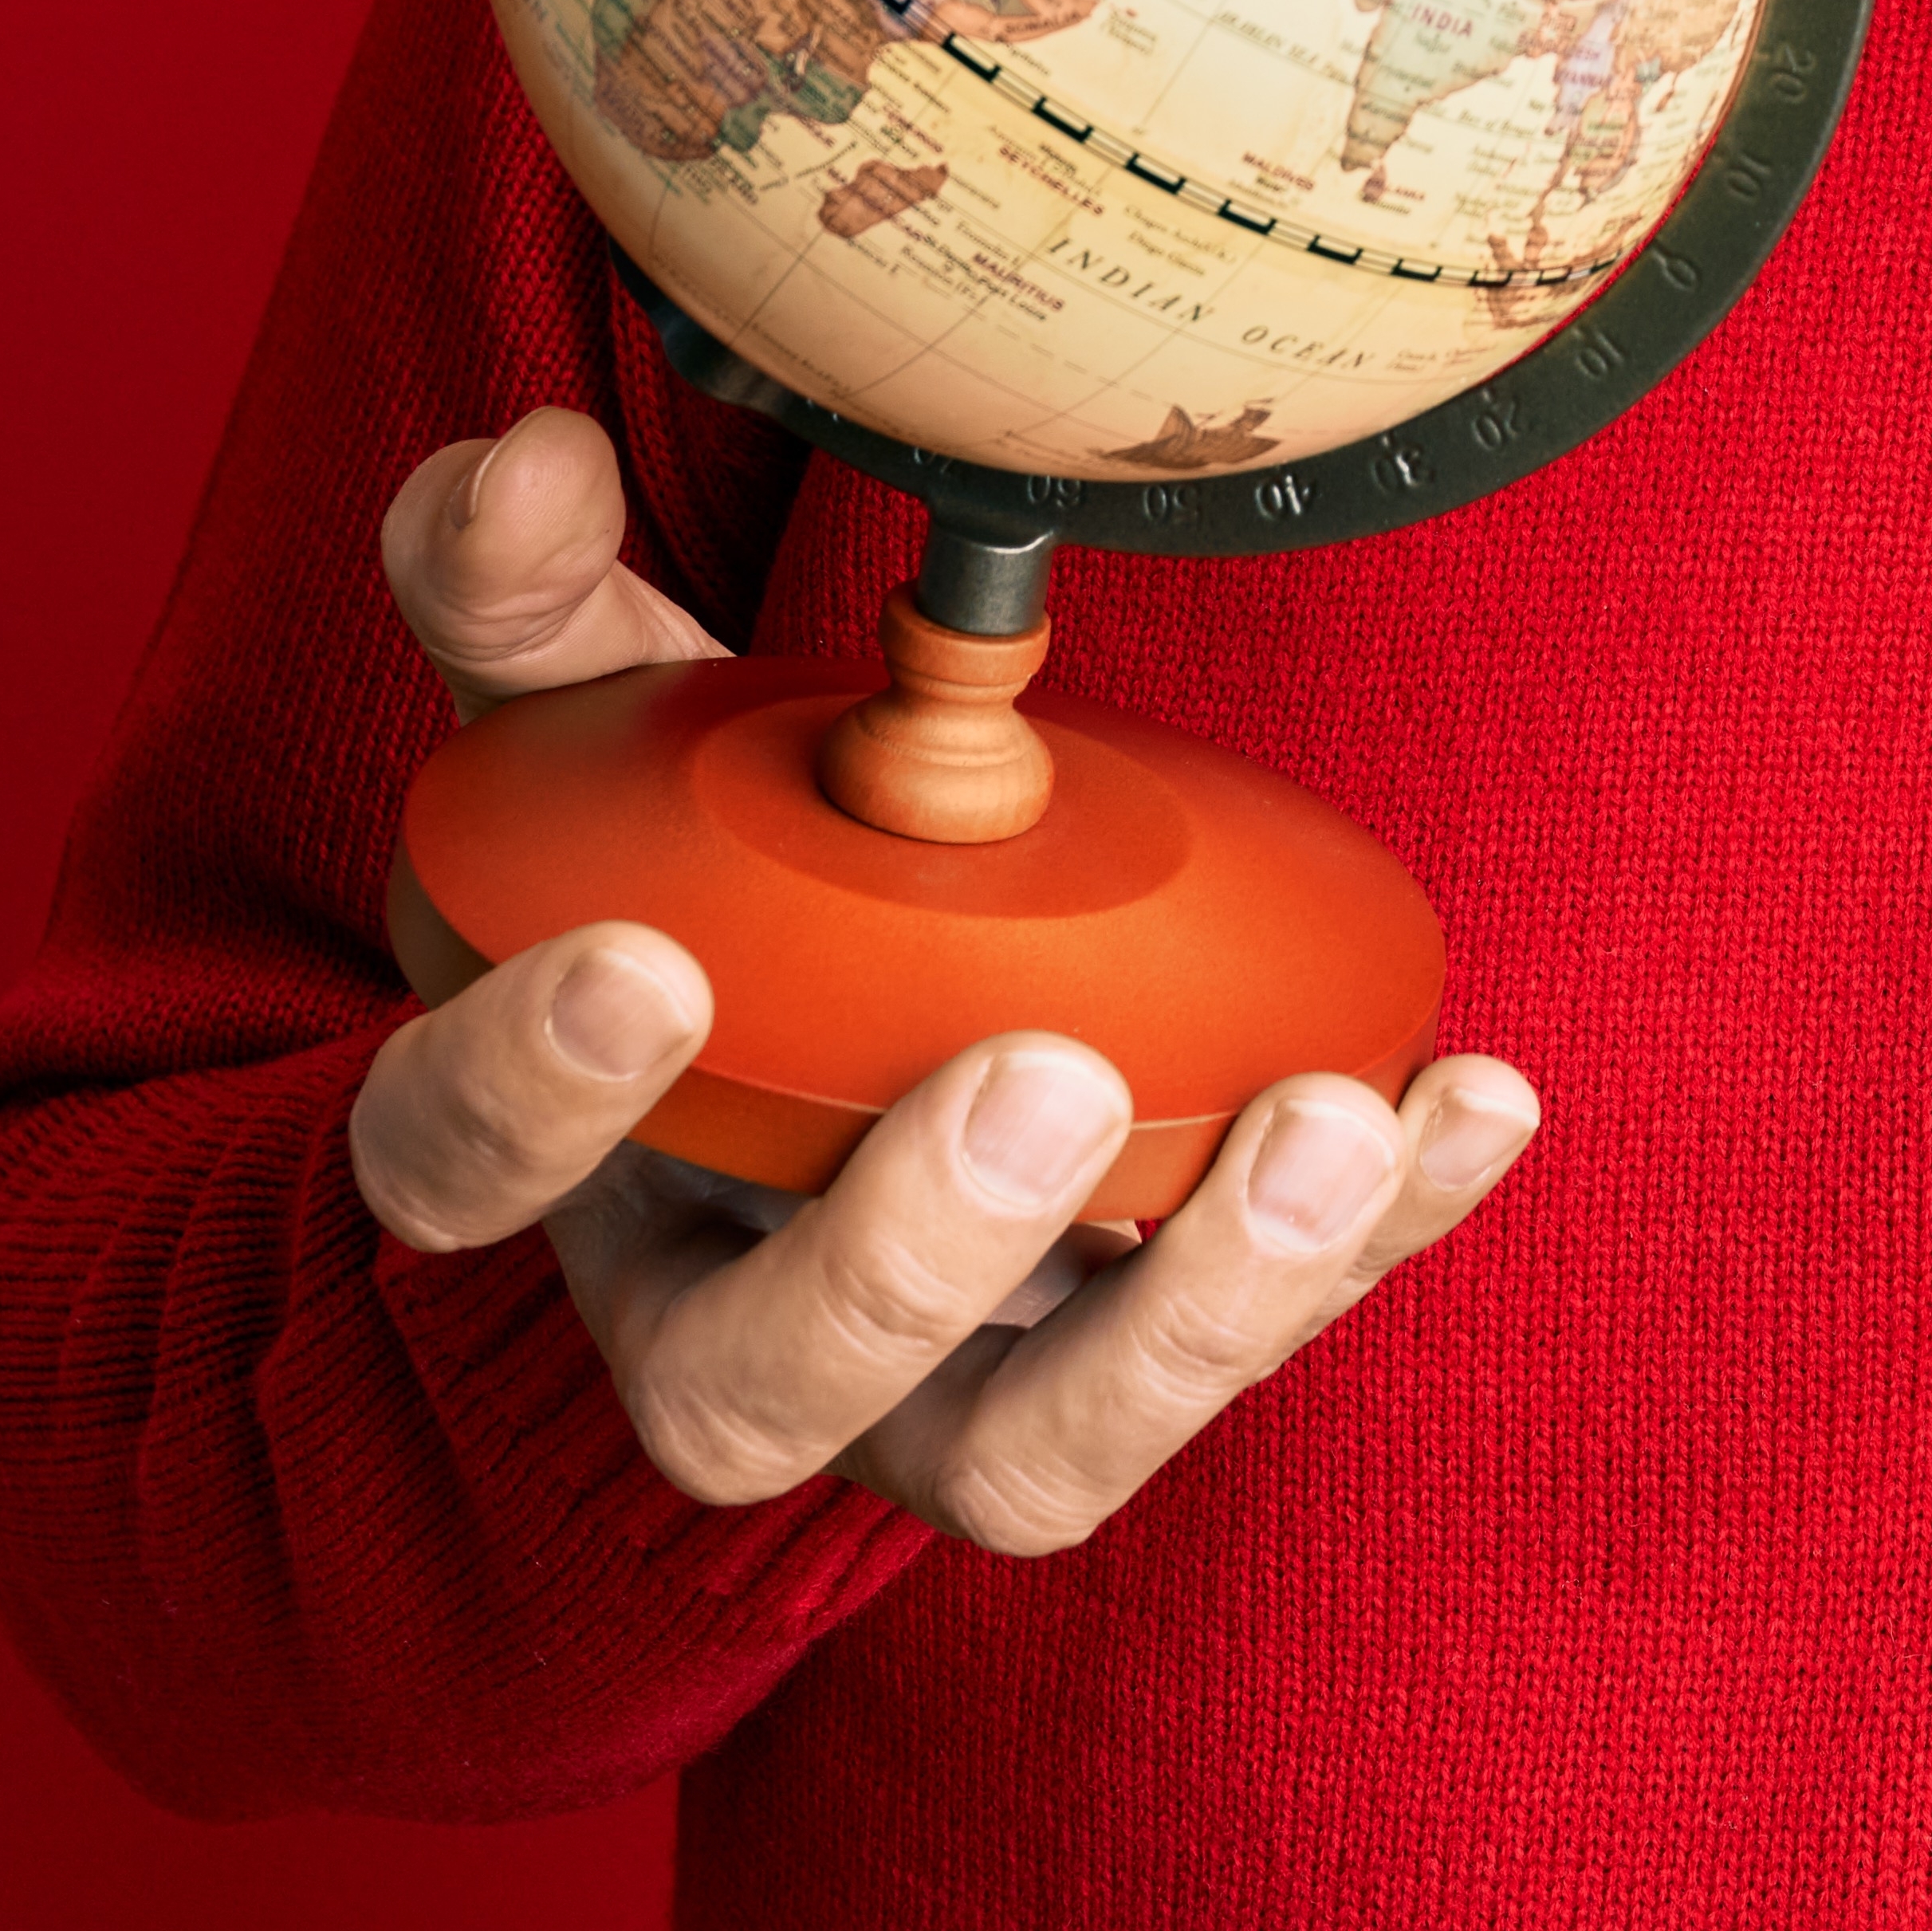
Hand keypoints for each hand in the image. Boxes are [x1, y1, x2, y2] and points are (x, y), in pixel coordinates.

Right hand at [342, 411, 1544, 1550]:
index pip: (461, 1179)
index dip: (526, 1100)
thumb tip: (520, 472)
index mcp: (559, 1151)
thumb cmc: (703, 859)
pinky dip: (1384, 1239)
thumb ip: (526, 598)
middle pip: (760, 1391)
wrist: (837, 985)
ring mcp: (937, 1378)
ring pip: (1024, 1458)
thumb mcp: (602, 713)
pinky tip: (1471, 1100)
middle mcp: (723, 1314)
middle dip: (903, 1256)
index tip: (646, 965)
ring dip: (1189, 1317)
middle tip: (1043, 1074)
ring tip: (1321, 1124)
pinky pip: (1254, 1336)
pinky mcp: (1127, 1351)